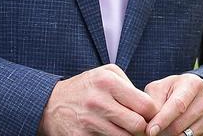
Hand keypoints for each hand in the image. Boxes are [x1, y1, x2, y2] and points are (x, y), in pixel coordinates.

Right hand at [38, 64, 159, 135]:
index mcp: (108, 82)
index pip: (145, 105)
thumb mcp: (106, 74)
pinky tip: (109, 132)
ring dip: (128, 135)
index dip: (152, 113)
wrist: (50, 104)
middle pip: (138, 125)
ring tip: (125, 129)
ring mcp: (89, 121)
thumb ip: (129, 85)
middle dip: (142, 128)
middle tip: (139, 126)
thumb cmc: (86, 87)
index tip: (148, 115)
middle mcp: (99, 101)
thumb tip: (149, 105)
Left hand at [143, 74, 202, 135]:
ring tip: (162, 128)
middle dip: (162, 130)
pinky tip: (172, 132)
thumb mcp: (159, 89)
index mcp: (193, 84)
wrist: (190, 96)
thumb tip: (150, 124)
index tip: (150, 131)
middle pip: (178, 125)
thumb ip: (153, 102)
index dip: (163, 120)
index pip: (178, 105)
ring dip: (168, 135)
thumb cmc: (170, 91)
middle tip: (151, 130)